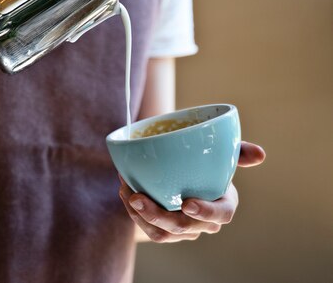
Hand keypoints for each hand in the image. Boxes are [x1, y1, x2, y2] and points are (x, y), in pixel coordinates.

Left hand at [119, 141, 265, 242]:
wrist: (182, 172)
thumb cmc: (205, 163)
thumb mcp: (220, 153)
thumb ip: (237, 151)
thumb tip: (260, 154)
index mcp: (224, 203)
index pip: (222, 215)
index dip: (206, 212)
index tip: (187, 202)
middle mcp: (204, 222)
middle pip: (186, 227)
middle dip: (160, 216)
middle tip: (138, 198)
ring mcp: (184, 230)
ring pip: (163, 234)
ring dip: (142, 217)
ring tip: (127, 194)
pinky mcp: (165, 232)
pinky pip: (150, 230)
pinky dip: (135, 215)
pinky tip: (125, 194)